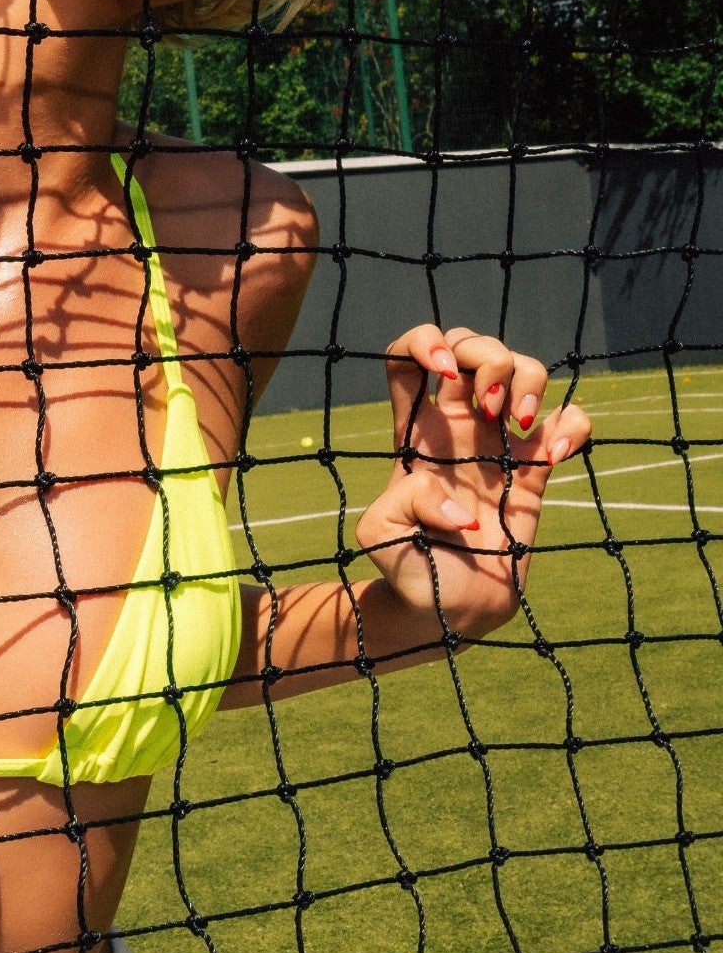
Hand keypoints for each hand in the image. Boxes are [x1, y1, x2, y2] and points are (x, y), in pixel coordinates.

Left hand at [353, 324, 591, 639]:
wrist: (450, 609)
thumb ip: (403, 505)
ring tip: (519, 424)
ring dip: (528, 377)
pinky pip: (567, 420)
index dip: (422, 343)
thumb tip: (456, 502)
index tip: (443, 372)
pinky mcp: (536, 469)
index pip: (405, 358)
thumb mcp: (379, 535)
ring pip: (521, 368)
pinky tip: (559, 450)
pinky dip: (573, 420)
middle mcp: (456, 428)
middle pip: (469, 346)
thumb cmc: (407, 569)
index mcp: (413, 432)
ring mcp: (498, 444)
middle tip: (489, 406)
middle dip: (485, 354)